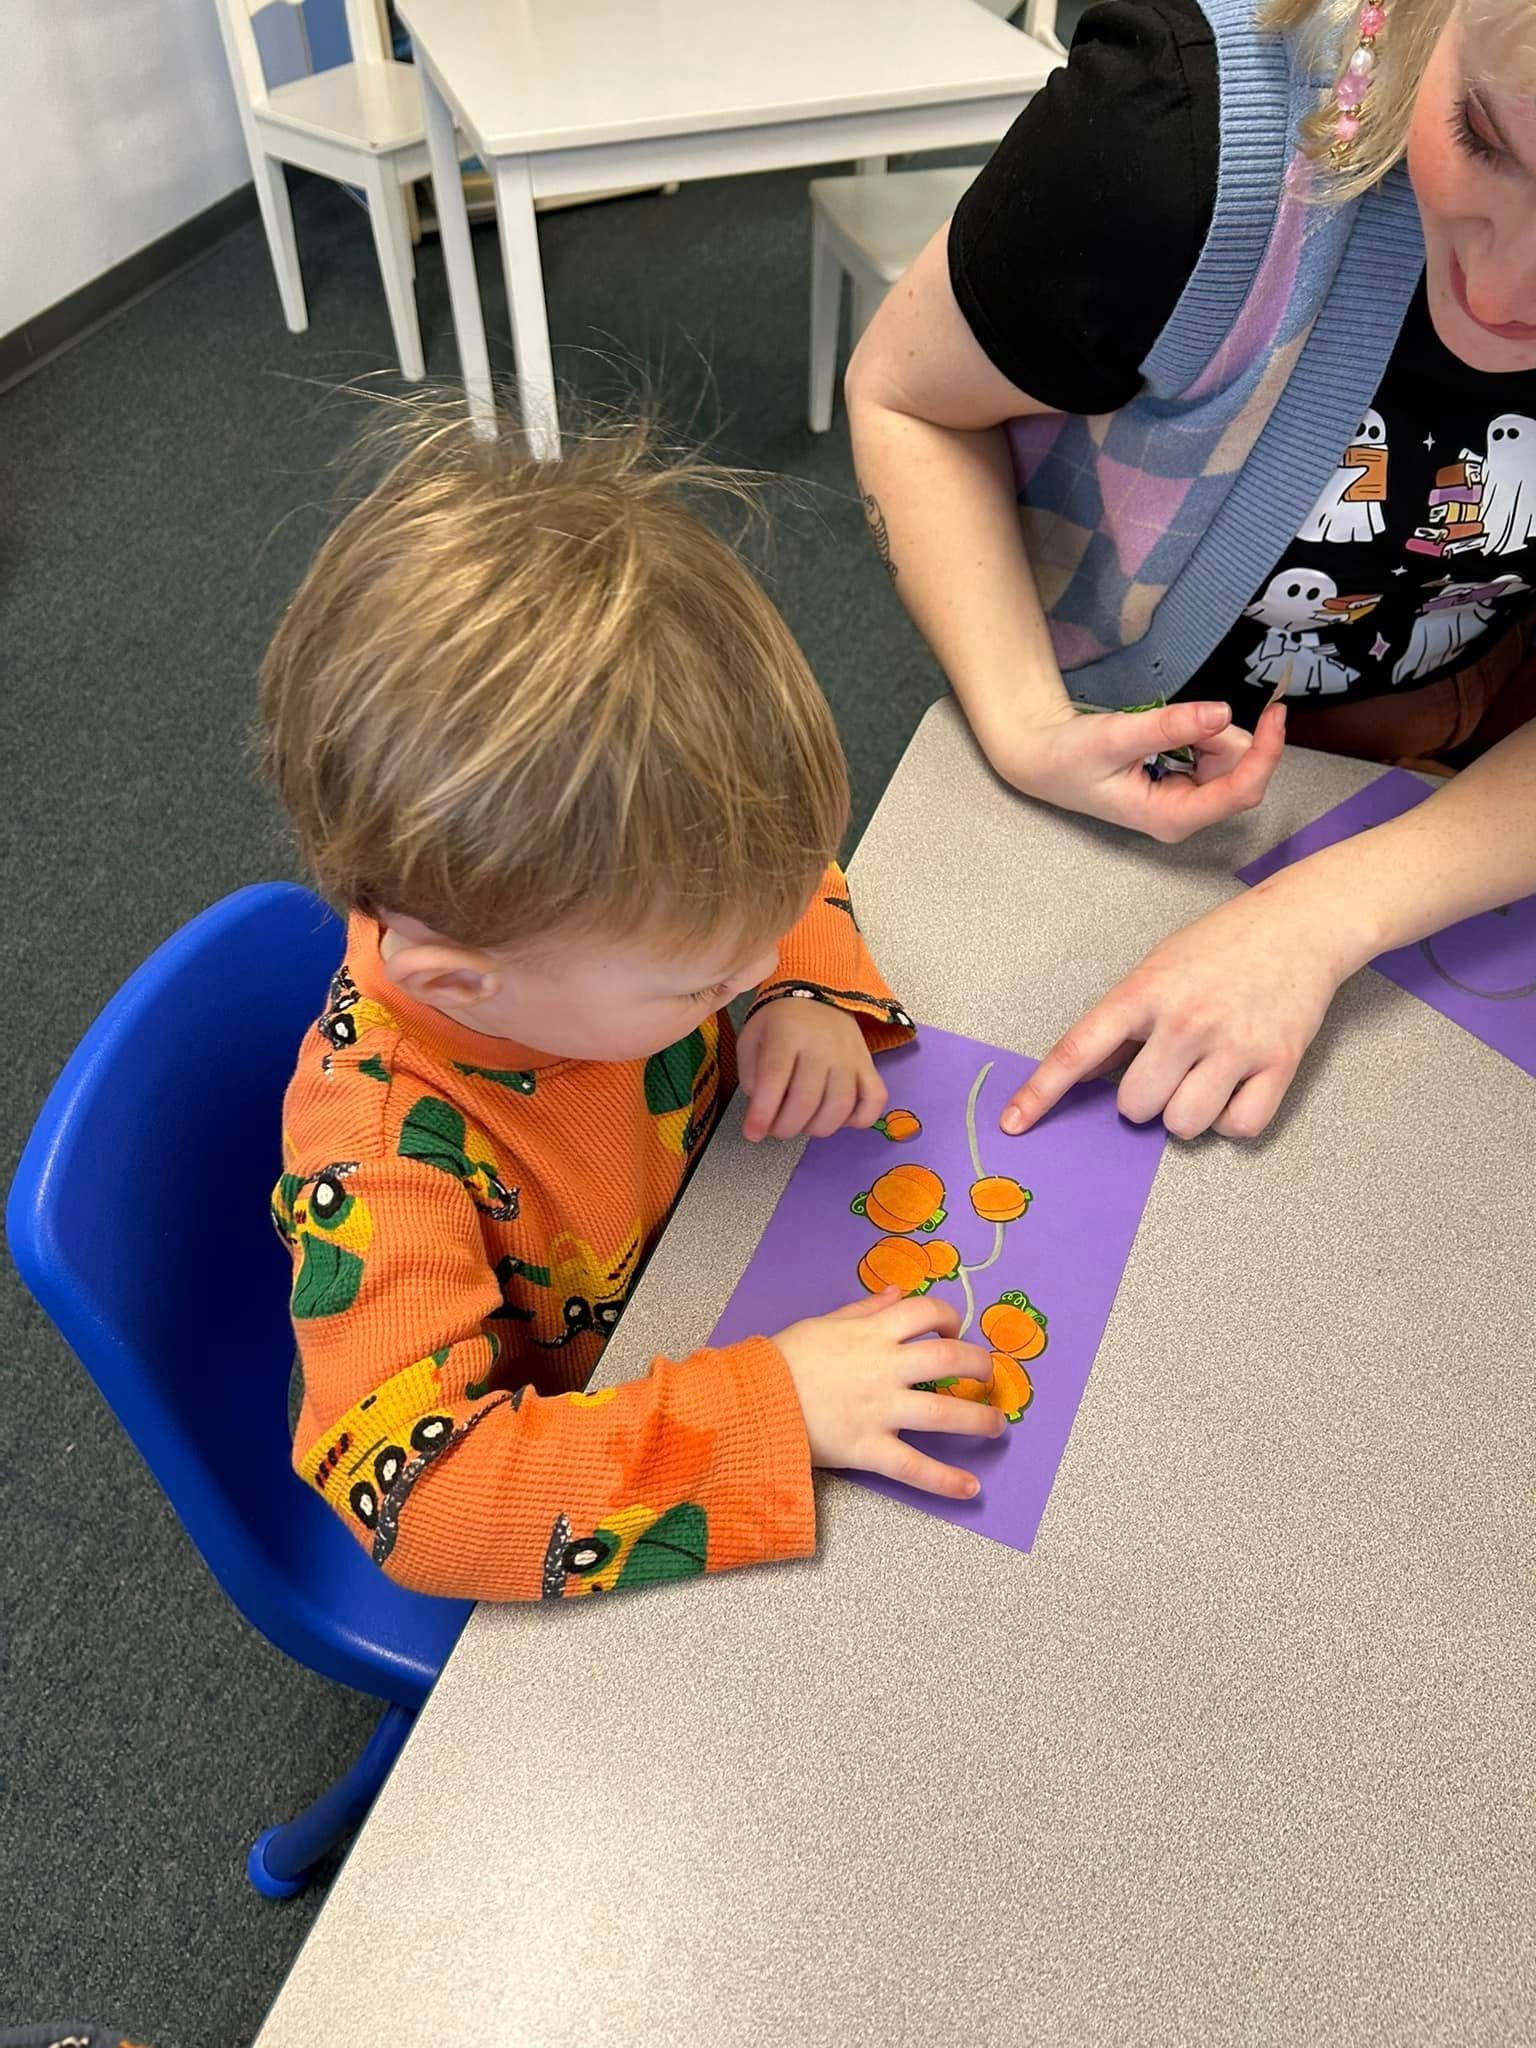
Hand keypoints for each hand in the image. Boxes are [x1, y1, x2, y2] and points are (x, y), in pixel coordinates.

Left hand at [738, 998, 886, 1141]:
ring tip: (802, 1124)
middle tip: (775, 1129)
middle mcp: (822, 1046)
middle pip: (806, 1100)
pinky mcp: (868, 1065)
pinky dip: (860, 1119)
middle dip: (786, 1127)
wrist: (818, 994)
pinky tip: (839, 1119)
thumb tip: (764, 1112)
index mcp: (786, 1035)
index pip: (774, 1079)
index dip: (762, 1114)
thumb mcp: (752, 1040)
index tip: (752, 1134)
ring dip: (817, 1128)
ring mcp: (850, 1056)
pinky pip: (875, 1099)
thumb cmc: (779, 1023)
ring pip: (840, 1106)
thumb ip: (751, 1076)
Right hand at [775, 1290, 1002, 1499]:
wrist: (753, 1400)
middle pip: (949, 1358)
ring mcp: (881, 1409)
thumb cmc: (784, 1360)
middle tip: (988, 1376)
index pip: (926, 1313)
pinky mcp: (870, 1448)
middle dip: (978, 1365)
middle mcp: (885, 1368)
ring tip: (997, 1426)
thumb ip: (864, 1309)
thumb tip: (897, 1292)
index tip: (955, 1330)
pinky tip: (971, 1487)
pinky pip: (914, 1466)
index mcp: (872, 1333)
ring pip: (943, 1411)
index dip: (949, 1318)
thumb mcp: (823, 1323)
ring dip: (978, 1419)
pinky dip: (945, 1480)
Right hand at [998, 699, 1286, 844]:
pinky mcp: (1187, 786)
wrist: (1045, 761)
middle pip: (1239, 771)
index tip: (1276, 713)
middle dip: (1220, 737)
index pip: (1240, 791)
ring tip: (1161, 732)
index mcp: (1172, 816)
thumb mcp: (1115, 737)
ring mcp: (1189, 802)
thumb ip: (1169, 726)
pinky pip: (1216, 754)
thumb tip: (1222, 713)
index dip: (1266, 753)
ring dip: (1208, 734)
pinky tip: (1167, 738)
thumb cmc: (1071, 757)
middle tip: (1174, 721)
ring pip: (1231, 760)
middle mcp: (1188, 815)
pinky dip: (1203, 735)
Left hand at [998, 876, 1350, 1140]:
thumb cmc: (1223, 945)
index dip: (1041, 1093)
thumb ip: (1123, 1023)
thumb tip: (1083, 1073)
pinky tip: (1236, 1087)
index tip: (1014, 1124)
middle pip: (1135, 1106)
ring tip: (1204, 1076)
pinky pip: (1238, 1127)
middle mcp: (1185, 1020)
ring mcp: (1233, 1044)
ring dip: (1187, 1113)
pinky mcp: (1278, 1063)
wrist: (1302, 923)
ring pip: (1183, 1124)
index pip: (1078, 1050)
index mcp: (1145, 992)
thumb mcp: (1158, 969)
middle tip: (1167, 1068)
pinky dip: (1232, 1120)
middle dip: (1144, 1098)